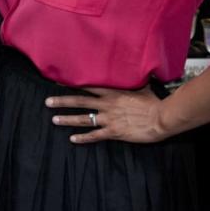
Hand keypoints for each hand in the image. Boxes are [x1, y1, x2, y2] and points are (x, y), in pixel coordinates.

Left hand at [46, 86, 166, 144]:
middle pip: (79, 101)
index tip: (59, 83)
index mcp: (112, 92)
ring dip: (67, 119)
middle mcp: (106, 105)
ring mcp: (108, 119)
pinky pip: (94, 135)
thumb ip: (132, 82)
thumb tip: (135, 71)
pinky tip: (72, 139)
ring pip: (83, 118)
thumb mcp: (141, 87)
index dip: (73, 85)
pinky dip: (83, 137)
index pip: (88, 87)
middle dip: (62, 102)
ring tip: (54, 119)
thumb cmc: (154, 102)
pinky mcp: (113, 132)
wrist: (161, 118)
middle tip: (48, 102)